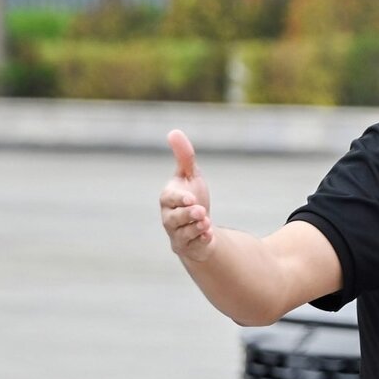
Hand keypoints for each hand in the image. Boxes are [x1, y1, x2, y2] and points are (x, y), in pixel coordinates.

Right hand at [159, 129, 215, 262]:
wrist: (199, 224)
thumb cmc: (192, 196)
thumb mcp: (190, 176)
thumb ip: (184, 157)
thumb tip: (174, 132)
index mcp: (169, 199)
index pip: (169, 199)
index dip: (179, 199)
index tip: (190, 198)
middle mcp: (169, 218)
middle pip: (173, 218)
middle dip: (187, 215)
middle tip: (201, 211)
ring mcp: (178, 234)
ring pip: (182, 233)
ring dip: (195, 228)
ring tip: (206, 222)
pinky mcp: (190, 246)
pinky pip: (193, 246)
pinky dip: (201, 241)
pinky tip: (209, 236)